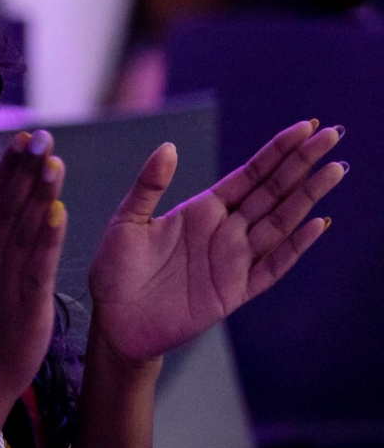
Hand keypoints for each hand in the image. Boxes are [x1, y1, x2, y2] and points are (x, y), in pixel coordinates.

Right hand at [0, 130, 68, 404]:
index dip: (9, 166)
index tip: (26, 136)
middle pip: (9, 206)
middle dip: (26, 170)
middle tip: (44, 137)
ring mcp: (6, 278)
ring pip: (25, 229)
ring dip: (40, 195)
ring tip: (54, 162)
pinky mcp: (27, 301)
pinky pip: (38, 265)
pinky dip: (48, 240)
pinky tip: (59, 213)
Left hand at [89, 120, 343, 362]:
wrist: (113, 321)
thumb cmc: (116, 270)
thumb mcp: (126, 221)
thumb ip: (149, 185)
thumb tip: (169, 147)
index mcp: (202, 209)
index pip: (250, 174)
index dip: (278, 151)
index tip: (305, 126)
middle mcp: (225, 230)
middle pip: (273, 191)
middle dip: (302, 163)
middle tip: (333, 134)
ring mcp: (233, 260)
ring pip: (280, 222)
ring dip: (307, 197)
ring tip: (334, 169)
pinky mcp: (235, 290)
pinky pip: (272, 266)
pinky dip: (295, 246)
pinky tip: (318, 224)